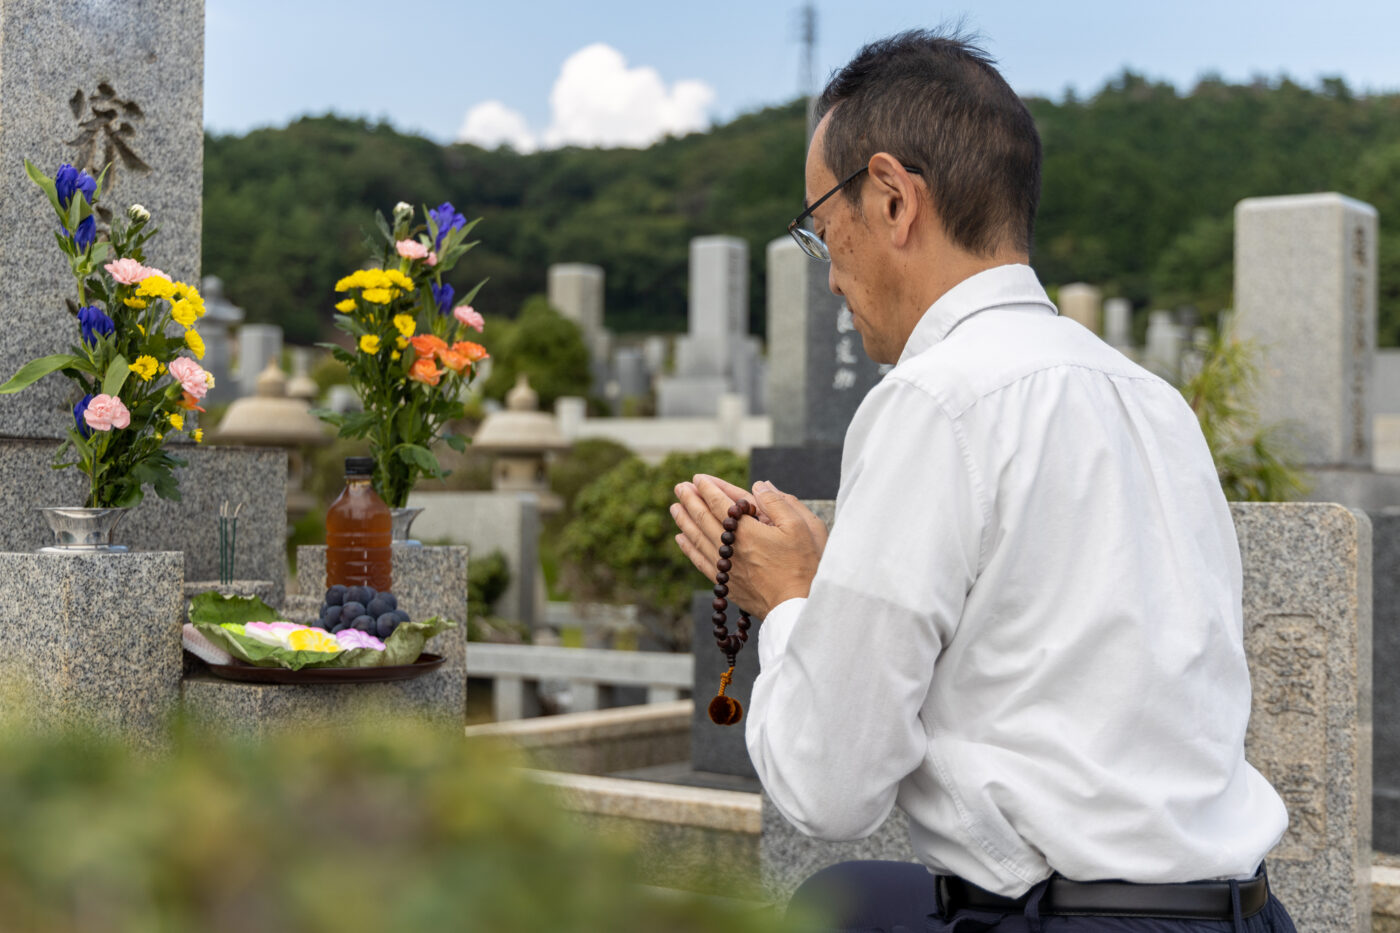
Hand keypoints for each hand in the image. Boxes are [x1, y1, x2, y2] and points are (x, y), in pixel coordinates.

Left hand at [670, 475, 828, 618]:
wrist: (800, 608)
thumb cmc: (806, 566)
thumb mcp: (803, 527)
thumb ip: (778, 502)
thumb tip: (759, 485)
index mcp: (749, 532)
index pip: (720, 504)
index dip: (708, 489)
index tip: (698, 478)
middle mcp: (732, 549)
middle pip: (704, 520)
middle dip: (691, 500)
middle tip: (680, 487)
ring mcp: (727, 568)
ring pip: (698, 539)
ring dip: (685, 521)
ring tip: (675, 507)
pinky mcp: (727, 584)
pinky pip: (700, 562)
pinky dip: (689, 548)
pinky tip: (681, 538)